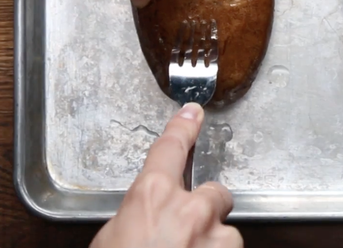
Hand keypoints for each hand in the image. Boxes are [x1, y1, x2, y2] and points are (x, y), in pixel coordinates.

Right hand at [90, 102, 241, 247]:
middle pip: (215, 192)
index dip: (184, 127)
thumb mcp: (110, 240)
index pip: (171, 148)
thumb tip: (148, 218)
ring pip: (226, 232)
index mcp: (152, 198)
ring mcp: (216, 238)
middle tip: (188, 233)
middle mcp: (190, 210)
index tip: (195, 112)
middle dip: (207, 209)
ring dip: (213, 244)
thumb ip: (137, 218)